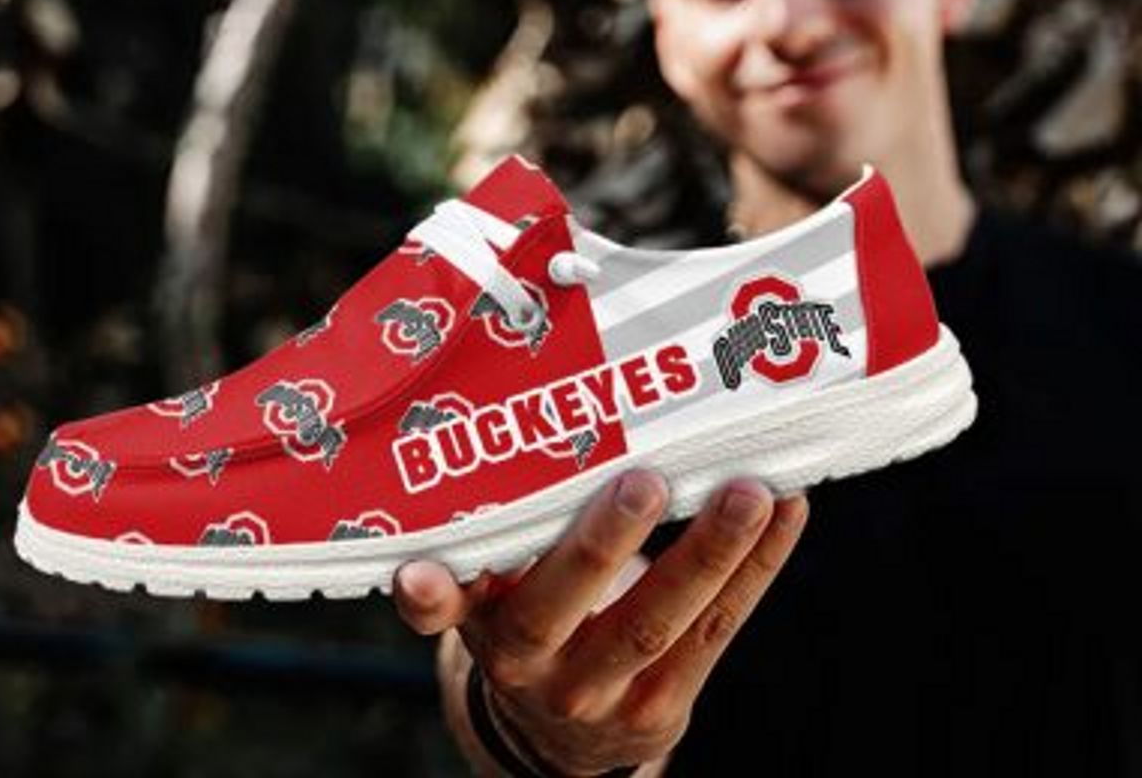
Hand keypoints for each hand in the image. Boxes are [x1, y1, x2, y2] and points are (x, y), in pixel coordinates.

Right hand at [393, 469, 809, 775]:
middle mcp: (534, 665)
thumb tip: (489, 466)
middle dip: (605, 544)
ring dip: (711, 553)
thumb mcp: (488, 597)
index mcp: (484, 624)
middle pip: (567, 605)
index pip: (451, 608)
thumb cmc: (528, 624)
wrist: (559, 739)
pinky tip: (787, 512)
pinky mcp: (665, 706)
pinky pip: (717, 632)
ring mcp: (604, 693)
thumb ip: (485, 551)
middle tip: (644, 481)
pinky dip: (757, 569)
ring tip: (750, 491)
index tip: (418, 573)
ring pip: (660, 622)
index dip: (433, 596)